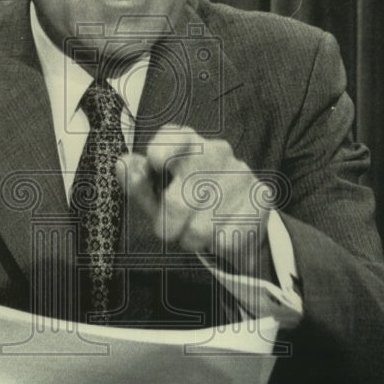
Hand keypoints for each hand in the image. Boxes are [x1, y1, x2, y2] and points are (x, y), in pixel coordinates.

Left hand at [118, 125, 270, 275]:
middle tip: (173, 228)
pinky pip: (227, 239)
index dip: (161, 151)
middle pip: (177, 202)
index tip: (156, 164)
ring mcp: (241, 173)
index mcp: (187, 142)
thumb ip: (138, 183)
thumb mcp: (157, 194)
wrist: (239, 220)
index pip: (173, 137)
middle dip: (168, 227)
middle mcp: (216, 151)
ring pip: (201, 228)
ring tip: (200, 229)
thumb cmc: (188, 203)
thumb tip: (123, 164)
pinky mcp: (260, 198)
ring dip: (193, 240)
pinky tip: (223, 232)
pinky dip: (219, 246)